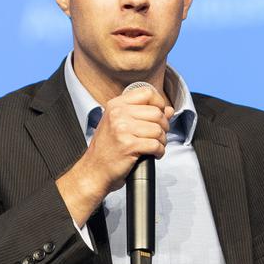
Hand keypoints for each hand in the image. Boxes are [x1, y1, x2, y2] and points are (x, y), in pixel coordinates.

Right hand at [57, 87, 173, 225]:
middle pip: (157, 112)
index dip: (159, 103)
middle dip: (164, 126)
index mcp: (116, 105)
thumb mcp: (121, 125)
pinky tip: (154, 154)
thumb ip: (145, 114)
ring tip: (155, 146)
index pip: (147, 93)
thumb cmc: (108, 148)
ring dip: (162, 140)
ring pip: (158, 129)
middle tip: (158, 135)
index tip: (159, 114)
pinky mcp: (129, 146)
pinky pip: (156, 145)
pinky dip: (160, 151)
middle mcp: (118, 114)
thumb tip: (169, 110)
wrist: (94, 170)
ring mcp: (122, 129)